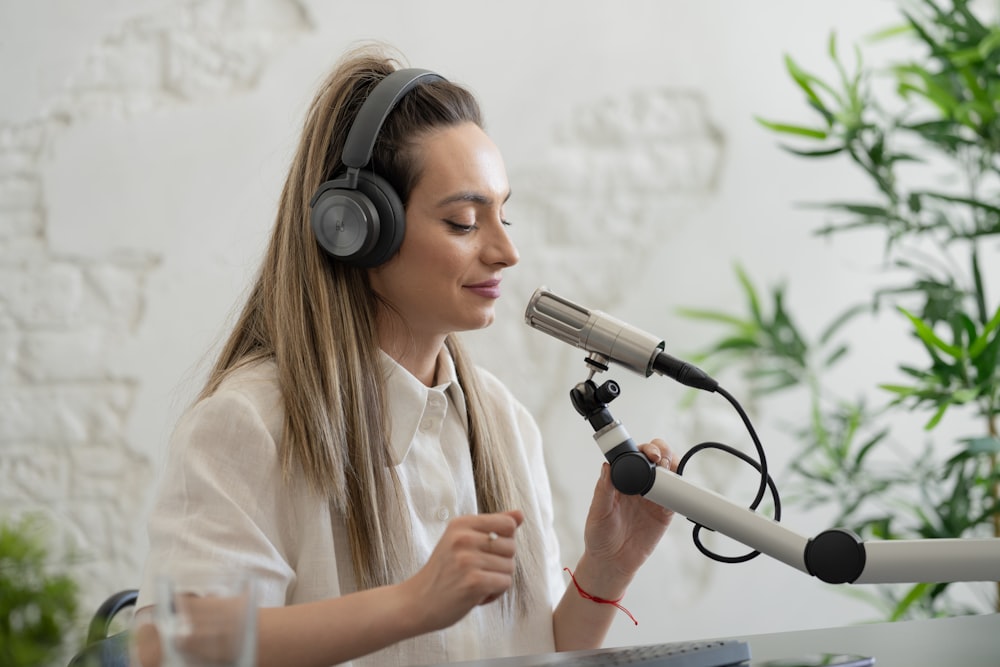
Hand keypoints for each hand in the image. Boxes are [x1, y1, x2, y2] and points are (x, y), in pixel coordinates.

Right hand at [400, 510, 522, 631]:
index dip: (505, 541)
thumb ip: (493, 526)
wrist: (417, 602)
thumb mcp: (462, 540)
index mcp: (461, 523)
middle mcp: (463, 538)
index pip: (508, 524)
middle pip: (512, 547)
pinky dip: (495, 593)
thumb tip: (520, 514)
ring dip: (497, 580)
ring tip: (474, 583)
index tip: (486, 552)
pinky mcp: (473, 582)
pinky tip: (476, 595)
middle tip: (477, 571)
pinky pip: (505, 583)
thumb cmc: (444, 571)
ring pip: (510, 567)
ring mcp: (467, 560)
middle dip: (501, 563)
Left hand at [582, 439, 675, 590]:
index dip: (642, 448)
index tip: (647, 452)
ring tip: (670, 469)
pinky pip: (676, 496)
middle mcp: (637, 484)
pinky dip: (680, 489)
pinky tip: (679, 487)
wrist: (613, 562)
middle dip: (661, 451)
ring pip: (668, 473)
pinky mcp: (664, 512)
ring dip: (672, 465)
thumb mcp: (598, 513)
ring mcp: (653, 497)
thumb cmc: (599, 536)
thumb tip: (607, 466)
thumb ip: (604, 490)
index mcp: (619, 479)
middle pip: (654, 458)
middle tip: (660, 459)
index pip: (633, 455)